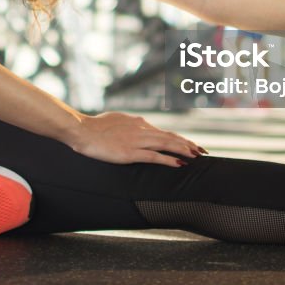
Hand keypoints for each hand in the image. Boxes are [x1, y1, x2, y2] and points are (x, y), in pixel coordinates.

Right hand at [66, 111, 205, 166]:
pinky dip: (169, 160)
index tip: (191, 144)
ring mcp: (136, 140)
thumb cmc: (94, 126)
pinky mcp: (130, 152)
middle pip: (170, 137)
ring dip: (183, 150)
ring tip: (197, 156)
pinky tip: (179, 164)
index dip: (179, 138)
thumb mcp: (116, 120)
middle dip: (188, 144)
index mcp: (138, 122)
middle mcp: (141, 129)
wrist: (81, 130)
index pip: (163, 131)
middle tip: (202, 151)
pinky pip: (154, 156)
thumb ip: (129, 123)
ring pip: (166, 144)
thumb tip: (139, 123)